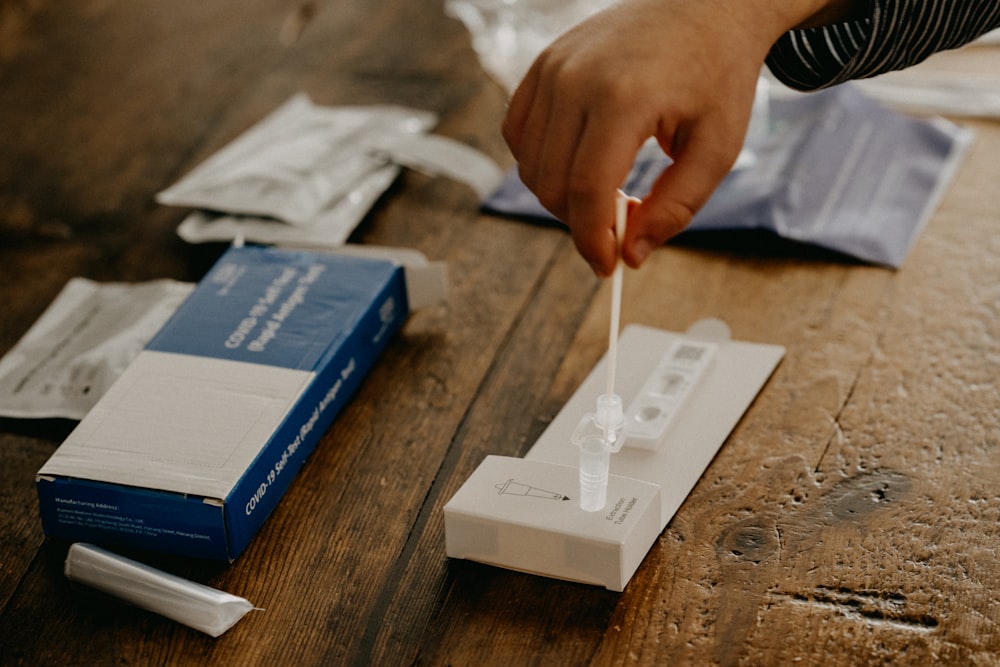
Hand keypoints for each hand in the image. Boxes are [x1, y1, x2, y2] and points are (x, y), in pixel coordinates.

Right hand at [502, 0, 824, 274]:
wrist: (705, 5)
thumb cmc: (716, 74)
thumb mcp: (717, 149)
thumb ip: (675, 208)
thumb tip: (631, 255)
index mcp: (624, 97)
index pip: (586, 191)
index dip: (592, 240)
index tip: (608, 266)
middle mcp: (576, 79)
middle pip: (551, 184)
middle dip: (581, 221)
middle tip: (622, 219)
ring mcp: (553, 68)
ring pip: (529, 165)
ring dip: (562, 194)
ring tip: (609, 185)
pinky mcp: (542, 65)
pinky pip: (519, 134)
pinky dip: (541, 162)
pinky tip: (580, 160)